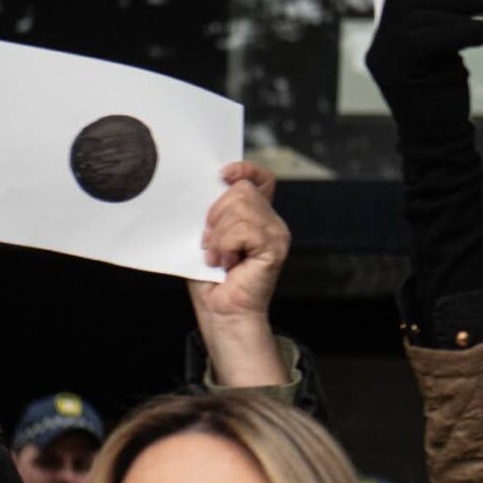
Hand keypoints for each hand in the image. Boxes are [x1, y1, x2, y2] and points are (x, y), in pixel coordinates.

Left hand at [187, 162, 293, 387]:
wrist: (222, 312)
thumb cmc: (212, 280)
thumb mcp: (207, 237)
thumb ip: (213, 213)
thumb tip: (205, 191)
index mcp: (256, 216)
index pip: (261, 178)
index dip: (245, 169)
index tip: (224, 175)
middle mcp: (271, 221)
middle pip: (242, 190)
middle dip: (217, 214)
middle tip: (212, 243)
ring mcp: (276, 233)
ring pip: (241, 207)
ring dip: (219, 234)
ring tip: (218, 256)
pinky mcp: (275, 247)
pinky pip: (242, 229)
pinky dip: (225, 245)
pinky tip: (226, 262)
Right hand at [365, 0, 482, 145]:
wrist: (438, 142)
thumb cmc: (445, 97)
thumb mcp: (446, 52)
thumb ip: (447, 23)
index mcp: (388, 37)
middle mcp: (379, 46)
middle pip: (412, 2)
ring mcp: (382, 58)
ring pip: (420, 17)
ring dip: (463, 8)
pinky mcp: (393, 71)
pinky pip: (428, 39)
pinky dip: (465, 30)